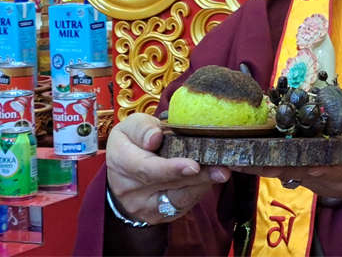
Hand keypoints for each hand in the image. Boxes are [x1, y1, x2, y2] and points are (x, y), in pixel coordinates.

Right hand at [105, 113, 230, 224]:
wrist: (124, 171)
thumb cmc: (134, 141)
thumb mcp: (133, 125)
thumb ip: (143, 128)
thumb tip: (155, 137)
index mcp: (120, 159)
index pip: (146, 168)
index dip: (171, 168)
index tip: (194, 165)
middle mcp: (127, 187)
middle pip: (166, 184)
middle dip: (196, 177)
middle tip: (221, 170)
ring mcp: (141, 205)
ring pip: (176, 198)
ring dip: (202, 185)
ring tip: (221, 173)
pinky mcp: (155, 215)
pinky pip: (180, 206)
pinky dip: (197, 192)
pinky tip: (210, 180)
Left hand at [239, 137, 341, 220]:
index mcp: (340, 171)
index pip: (308, 165)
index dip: (286, 159)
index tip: (265, 154)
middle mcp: (320, 175)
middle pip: (284, 167)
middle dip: (258, 160)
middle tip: (231, 150)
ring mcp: (312, 175)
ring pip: (279, 166)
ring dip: (256, 158)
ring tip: (230, 146)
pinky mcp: (310, 170)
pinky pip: (284, 163)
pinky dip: (266, 155)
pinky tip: (249, 145)